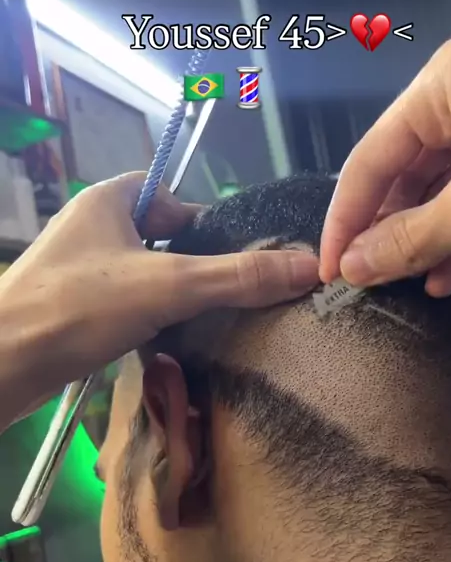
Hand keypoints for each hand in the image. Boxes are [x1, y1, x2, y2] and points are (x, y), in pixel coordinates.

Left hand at [0, 172, 317, 418]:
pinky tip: (164, 347)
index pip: (173, 198)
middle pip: (161, 240)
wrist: (3, 363)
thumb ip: (238, 277)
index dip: (207, 224)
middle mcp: (91, 228)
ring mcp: (77, 271)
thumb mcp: (169, 286)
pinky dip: (146, 322)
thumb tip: (308, 267)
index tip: (235, 260)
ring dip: (171, 300)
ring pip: (143, 277)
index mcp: (108, 200)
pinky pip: (123, 306)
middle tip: (226, 300)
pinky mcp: (70, 309)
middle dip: (193, 269)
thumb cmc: (79, 307)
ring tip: (203, 326)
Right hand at [320, 36, 450, 295]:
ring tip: (410, 284)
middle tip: (370, 281)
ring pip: (433, 188)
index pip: (367, 162)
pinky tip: (444, 275)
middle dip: (385, 234)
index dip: (344, 222)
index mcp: (439, 84)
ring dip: (420, 241)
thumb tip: (351, 268)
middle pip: (398, 175)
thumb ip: (412, 238)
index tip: (330, 273)